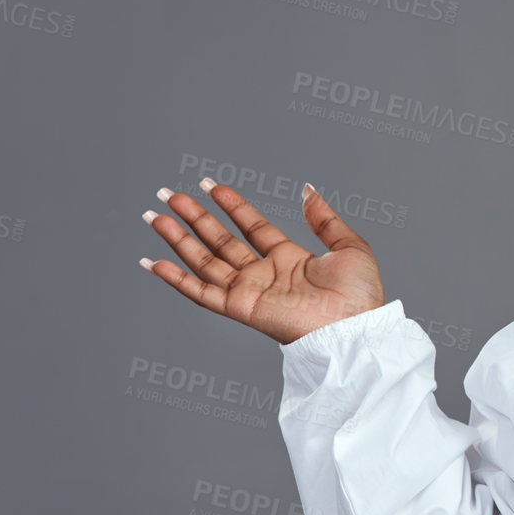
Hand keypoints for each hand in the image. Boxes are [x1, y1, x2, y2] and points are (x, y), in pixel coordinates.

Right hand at [139, 179, 385, 344]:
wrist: (354, 328)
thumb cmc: (359, 297)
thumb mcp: (348, 246)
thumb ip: (325, 219)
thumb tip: (308, 191)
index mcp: (289, 260)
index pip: (252, 227)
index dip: (232, 206)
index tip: (211, 186)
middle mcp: (265, 275)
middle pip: (221, 241)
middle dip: (194, 217)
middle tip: (168, 194)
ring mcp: (250, 292)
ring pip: (205, 261)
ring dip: (178, 239)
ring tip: (155, 216)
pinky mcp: (241, 309)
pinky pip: (201, 293)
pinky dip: (176, 280)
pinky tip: (154, 263)